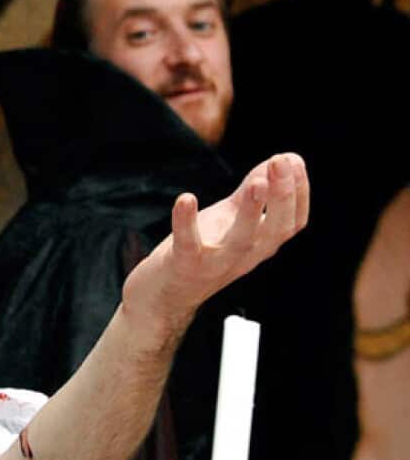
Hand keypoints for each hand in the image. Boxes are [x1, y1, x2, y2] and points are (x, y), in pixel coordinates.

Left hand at [121, 153, 308, 343]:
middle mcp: (243, 256)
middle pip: (276, 230)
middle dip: (282, 195)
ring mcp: (215, 263)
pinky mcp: (183, 266)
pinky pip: (188, 245)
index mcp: (259, 245)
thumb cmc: (198, 255)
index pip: (292, 222)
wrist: (160, 299)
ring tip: (256, 182)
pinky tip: (186, 198)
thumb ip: (251, 193)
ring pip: (242, 241)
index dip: (299, 192)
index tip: (293, 160)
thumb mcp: (229, 220)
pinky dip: (186, 222)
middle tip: (281, 161)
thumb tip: (281, 160)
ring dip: (252, 211)